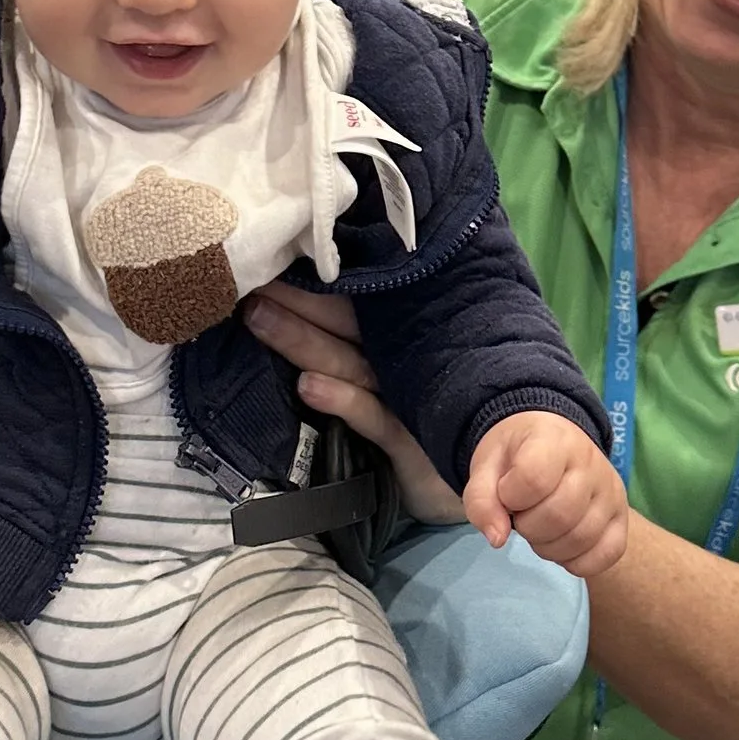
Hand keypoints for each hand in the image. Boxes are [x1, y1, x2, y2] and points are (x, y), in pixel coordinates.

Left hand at [243, 277, 462, 527]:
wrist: (487, 480)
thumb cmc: (427, 424)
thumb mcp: (391, 379)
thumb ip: (353, 344)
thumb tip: (297, 313)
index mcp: (393, 339)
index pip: (348, 301)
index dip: (309, 280)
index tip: (268, 259)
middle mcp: (400, 360)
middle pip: (342, 322)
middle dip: (296, 300)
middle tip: (251, 278)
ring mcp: (406, 398)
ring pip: (347, 362)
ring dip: (302, 340)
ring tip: (259, 319)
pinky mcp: (411, 441)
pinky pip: (372, 417)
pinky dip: (341, 400)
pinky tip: (307, 387)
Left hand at [464, 413, 630, 580]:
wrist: (552, 439)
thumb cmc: (516, 454)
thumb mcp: (486, 465)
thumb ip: (481, 500)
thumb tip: (497, 539)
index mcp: (553, 440)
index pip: (533, 480)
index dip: (510, 497)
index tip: (506, 492)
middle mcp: (591, 463)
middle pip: (559, 516)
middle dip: (528, 527)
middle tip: (522, 515)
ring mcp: (611, 490)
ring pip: (582, 539)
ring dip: (549, 547)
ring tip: (540, 527)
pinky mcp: (622, 516)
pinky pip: (608, 554)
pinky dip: (578, 562)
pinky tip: (562, 546)